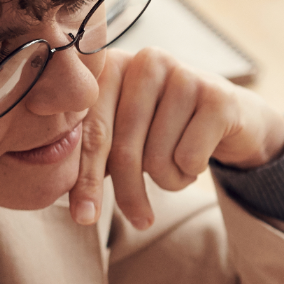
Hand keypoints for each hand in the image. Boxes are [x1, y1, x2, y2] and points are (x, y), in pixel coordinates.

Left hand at [71, 48, 283, 228]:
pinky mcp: (218, 95)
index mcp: (112, 65)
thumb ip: (91, 146)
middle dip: (130, 193)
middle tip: (140, 221)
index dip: (86, 179)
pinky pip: (190, 157)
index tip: (83, 217)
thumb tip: (51, 187)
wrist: (232, 117)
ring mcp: (184, 74)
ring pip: (158, 158)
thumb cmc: (165, 128)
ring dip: (169, 181)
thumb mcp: (125, 132)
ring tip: (179, 168)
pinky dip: (192, 172)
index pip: (91, 132)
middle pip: (124, 148)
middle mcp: (146, 61)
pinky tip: (198, 158)